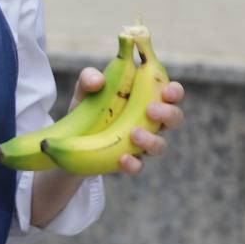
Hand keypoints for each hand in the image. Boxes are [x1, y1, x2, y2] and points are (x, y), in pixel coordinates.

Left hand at [70, 69, 185, 175]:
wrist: (70, 138)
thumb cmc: (87, 106)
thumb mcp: (84, 88)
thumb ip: (89, 77)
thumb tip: (97, 81)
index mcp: (146, 97)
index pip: (170, 93)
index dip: (174, 92)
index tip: (166, 91)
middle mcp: (149, 120)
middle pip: (174, 118)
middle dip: (167, 114)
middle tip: (149, 110)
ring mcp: (141, 142)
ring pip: (160, 145)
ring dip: (151, 140)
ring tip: (133, 133)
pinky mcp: (129, 160)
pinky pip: (139, 166)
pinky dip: (133, 163)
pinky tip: (122, 159)